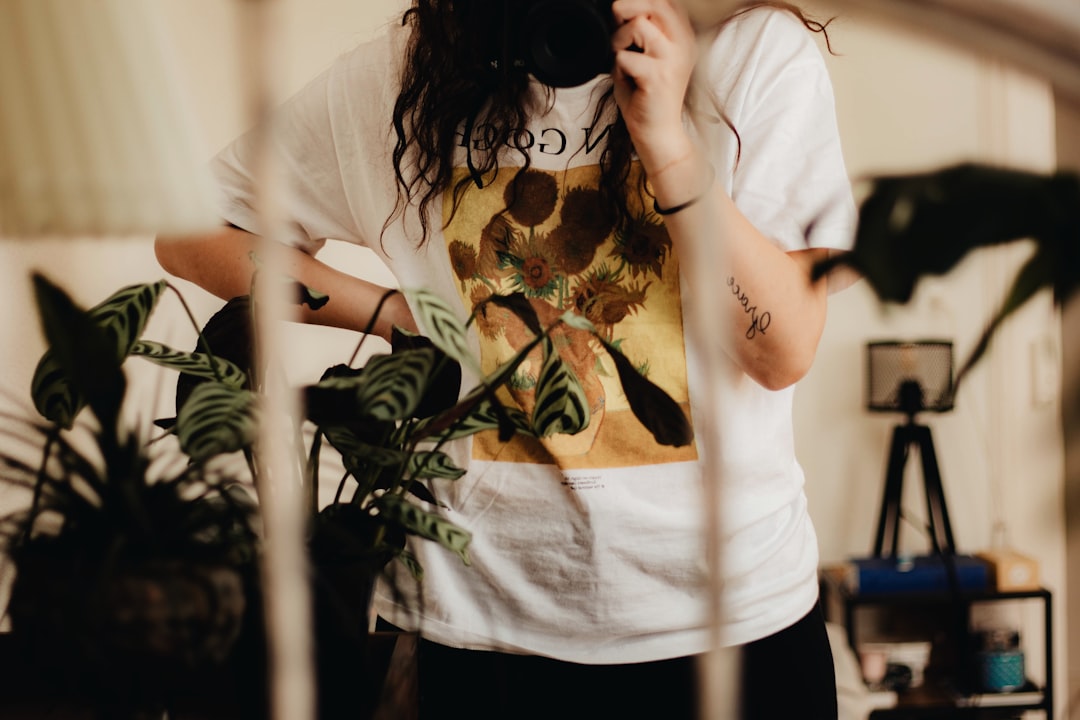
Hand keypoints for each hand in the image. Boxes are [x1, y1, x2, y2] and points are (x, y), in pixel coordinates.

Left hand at [610, 0, 697, 172]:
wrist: (657, 133)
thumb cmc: (646, 98)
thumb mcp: (643, 57)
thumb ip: (636, 33)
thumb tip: (620, 9)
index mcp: (682, 38)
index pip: (667, 2)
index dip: (642, 1)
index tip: (624, 13)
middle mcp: (683, 44)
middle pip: (658, 4)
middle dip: (629, 6)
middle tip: (616, 18)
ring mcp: (673, 59)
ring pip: (640, 25)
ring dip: (620, 39)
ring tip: (621, 57)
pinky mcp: (658, 76)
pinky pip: (626, 57)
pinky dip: (618, 67)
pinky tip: (626, 79)